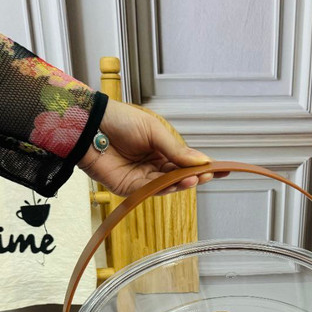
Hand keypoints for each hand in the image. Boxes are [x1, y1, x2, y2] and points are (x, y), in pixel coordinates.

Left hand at [78, 99, 218, 196]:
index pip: (185, 161)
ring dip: (182, 184)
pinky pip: (151, 191)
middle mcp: (152, 164)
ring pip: (167, 185)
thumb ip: (176, 149)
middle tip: (209, 175)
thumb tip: (201, 161)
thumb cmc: (119, 120)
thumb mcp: (154, 131)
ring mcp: (141, 177)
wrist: (90, 125)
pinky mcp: (128, 188)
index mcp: (159, 148)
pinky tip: (179, 183)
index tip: (221, 169)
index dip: (202, 166)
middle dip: (195, 176)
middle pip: (178, 176)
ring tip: (196, 179)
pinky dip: (166, 188)